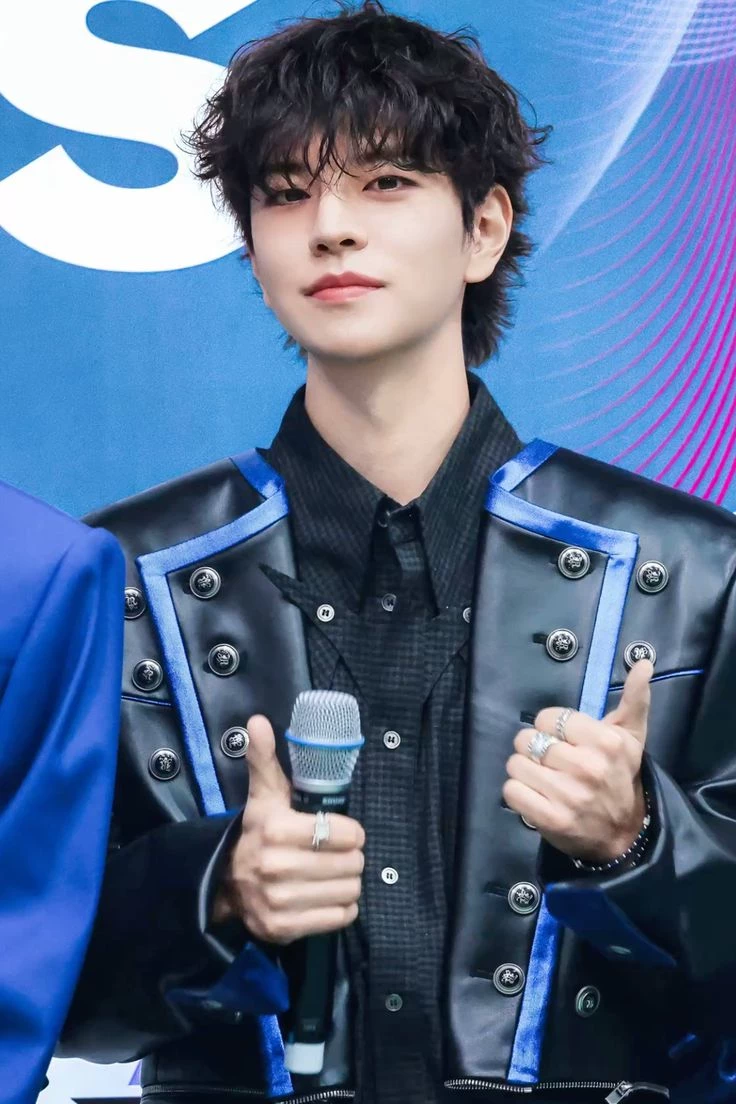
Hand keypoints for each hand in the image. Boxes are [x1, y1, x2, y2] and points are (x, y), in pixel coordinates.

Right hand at [212, 714, 364, 942]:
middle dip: (350, 858)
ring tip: (331, 874)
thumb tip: (258, 721)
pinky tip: (325, 895)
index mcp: (277, 830)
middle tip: (335, 854)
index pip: (346, 834)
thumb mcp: (263, 794)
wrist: (225, 881)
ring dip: (347, 883)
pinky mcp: (284, 929)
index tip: (339, 831)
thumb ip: (264, 758)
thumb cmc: (256, 832)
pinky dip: (341, 907)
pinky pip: (340, 917)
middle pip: (352, 864)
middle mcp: (277, 867)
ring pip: (350, 891)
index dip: (349, 832)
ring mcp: (280, 902)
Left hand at [503, 659, 652, 861]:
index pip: (549, 717)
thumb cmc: (621, 777)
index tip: (564, 740)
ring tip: (542, 778)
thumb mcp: (632, 737)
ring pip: (515, 763)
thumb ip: (634, 698)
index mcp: (605, 742)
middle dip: (535, 749)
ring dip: (524, 770)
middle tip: (551, 762)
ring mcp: (567, 795)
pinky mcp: (550, 819)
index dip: (551, 728)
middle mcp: (587, 767)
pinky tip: (535, 796)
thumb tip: (644, 663)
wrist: (625, 834)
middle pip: (528, 739)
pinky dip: (518, 793)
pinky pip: (511, 790)